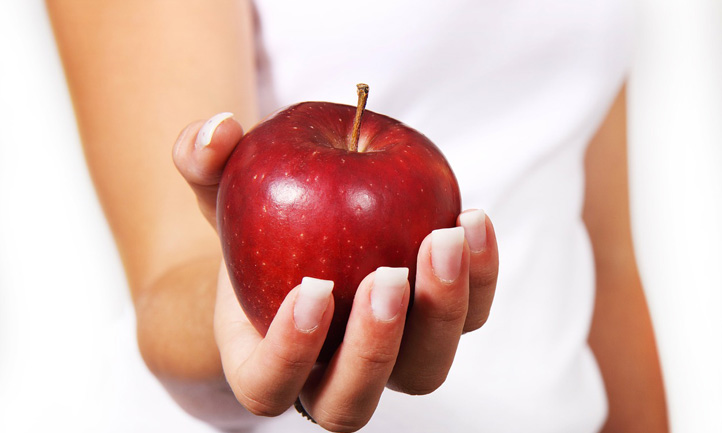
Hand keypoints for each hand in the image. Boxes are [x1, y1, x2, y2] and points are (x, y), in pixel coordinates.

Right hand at [173, 113, 498, 431]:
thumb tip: (214, 130)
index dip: (291, 352)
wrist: (302, 232)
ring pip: (423, 370)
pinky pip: (467, 319)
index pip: (271, 385)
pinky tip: (472, 221)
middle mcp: (328, 375)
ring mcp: (389, 358)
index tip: (313, 289)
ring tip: (446, 236)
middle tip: (390, 275)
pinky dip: (479, 278)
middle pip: (354, 400)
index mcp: (265, 361)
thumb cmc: (255, 223)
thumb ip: (204, 162)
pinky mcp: (433, 323)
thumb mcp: (222, 187)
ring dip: (442, 312)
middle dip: (377, 344)